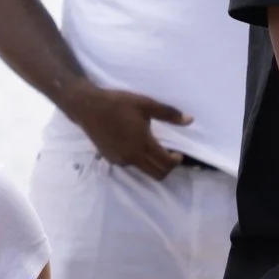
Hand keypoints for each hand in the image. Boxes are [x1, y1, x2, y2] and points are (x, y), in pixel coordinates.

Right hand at [62, 82, 189, 176]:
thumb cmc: (118, 103)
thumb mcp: (146, 104)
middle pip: (156, 174)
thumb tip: (190, 120)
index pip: (165, 164)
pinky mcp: (111, 159)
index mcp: (142, 144)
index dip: (175, 162)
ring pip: (143, 171)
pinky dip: (139, 161)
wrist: (88, 107)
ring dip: (153, 165)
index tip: (178, 153)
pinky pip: (131, 165)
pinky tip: (137, 146)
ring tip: (154, 149)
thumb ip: (169, 114)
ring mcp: (120, 160)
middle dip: (167, 168)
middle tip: (170, 154)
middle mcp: (132, 156)